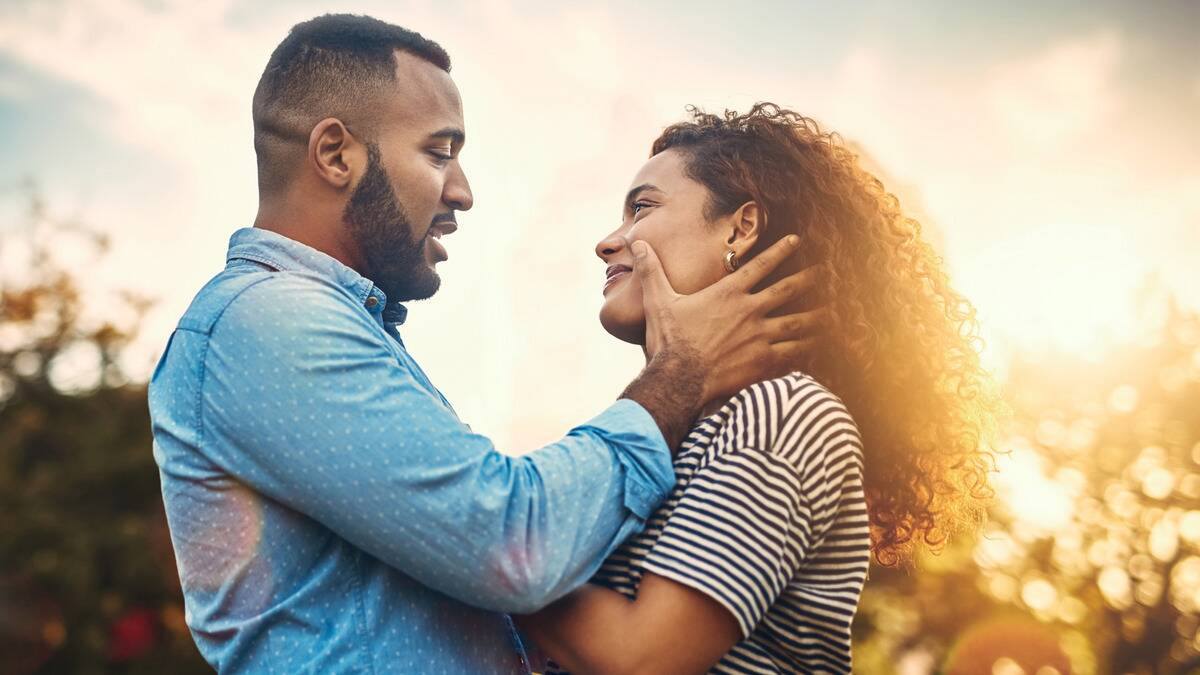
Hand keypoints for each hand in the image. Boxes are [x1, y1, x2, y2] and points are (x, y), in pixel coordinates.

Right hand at [631, 235, 822, 402]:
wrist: (679, 379)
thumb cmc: (668, 341)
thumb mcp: (658, 300)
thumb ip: (652, 271)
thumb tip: (638, 244)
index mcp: (728, 293)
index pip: (760, 264)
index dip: (780, 250)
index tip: (797, 240)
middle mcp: (750, 310)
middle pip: (787, 289)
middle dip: (808, 278)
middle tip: (827, 271)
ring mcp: (760, 336)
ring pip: (798, 321)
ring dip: (816, 315)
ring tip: (832, 311)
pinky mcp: (764, 361)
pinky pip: (794, 352)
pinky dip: (809, 347)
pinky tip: (820, 346)